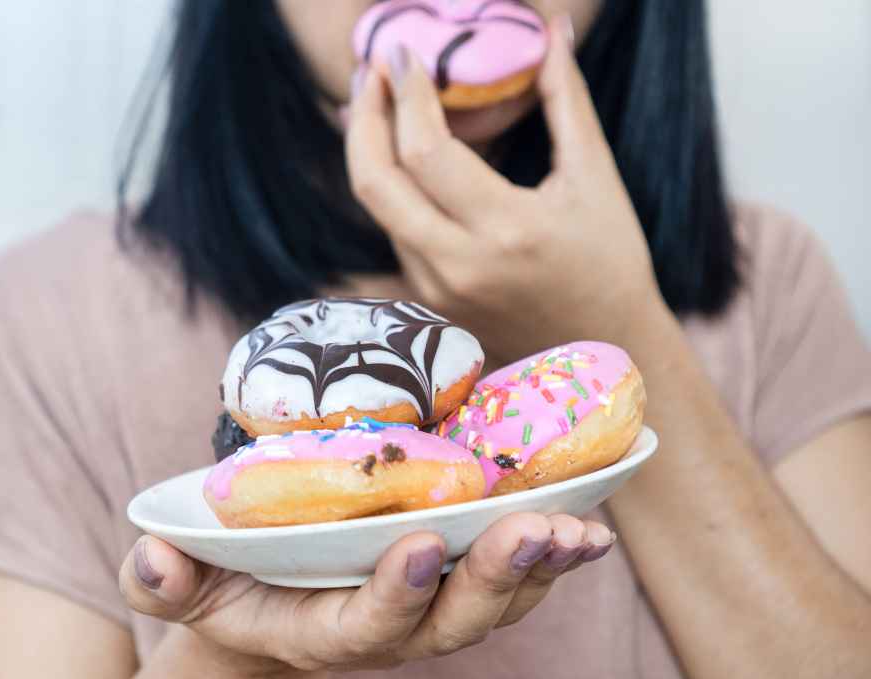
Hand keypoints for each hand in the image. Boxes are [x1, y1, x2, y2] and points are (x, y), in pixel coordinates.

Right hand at [119, 513, 613, 674]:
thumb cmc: (225, 587)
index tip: (418, 544)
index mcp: (322, 631)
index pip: (366, 627)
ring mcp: (430, 607)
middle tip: (532, 531)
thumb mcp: (182, 585)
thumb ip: (163, 582)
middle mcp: (388, 630)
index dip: (396, 594)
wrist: (272, 603)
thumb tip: (152, 559)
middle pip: (452, 622)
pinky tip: (587, 519)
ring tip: (579, 529)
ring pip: (497, 603)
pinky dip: (552, 552)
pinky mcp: (456, 578)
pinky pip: (513, 576)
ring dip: (541, 567)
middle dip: (495, 579)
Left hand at [346, 14, 668, 362]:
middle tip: (374, 70)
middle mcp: (459, 266)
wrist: (604, 350)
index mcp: (506, 231)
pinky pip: (394, 232)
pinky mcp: (426, 304)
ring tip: (379, 100)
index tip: (407, 53)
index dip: (407, 95)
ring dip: (370, 149)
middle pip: (374, 182)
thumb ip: (566, 99)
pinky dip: (390, 186)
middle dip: (365, 117)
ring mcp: (436, 291)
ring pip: (380, 208)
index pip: (426, 151)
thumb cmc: (610, 262)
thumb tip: (553, 29)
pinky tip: (396, 152)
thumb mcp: (596, 178)